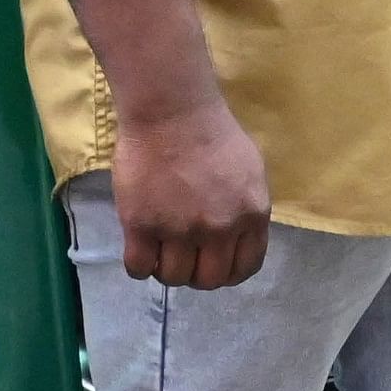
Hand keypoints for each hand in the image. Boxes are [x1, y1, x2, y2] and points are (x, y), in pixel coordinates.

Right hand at [111, 99, 271, 289]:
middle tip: (184, 257)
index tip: (214, 265)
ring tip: (160, 250)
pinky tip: (141, 250)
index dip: (229, 272)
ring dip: (166, 269)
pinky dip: (140, 266)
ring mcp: (180, 230)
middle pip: (209, 280)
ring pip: (173, 277)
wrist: (171, 111)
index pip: (245, 267)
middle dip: (197, 274)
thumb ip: (246, 209)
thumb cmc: (212, 132)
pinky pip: (139, 268)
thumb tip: (237, 236)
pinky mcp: (142, 226)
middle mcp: (220, 229)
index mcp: (252, 215)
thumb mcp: (250, 172)